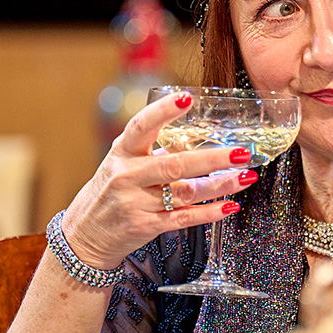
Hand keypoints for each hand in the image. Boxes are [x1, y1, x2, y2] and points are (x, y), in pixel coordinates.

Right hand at [59, 91, 256, 268]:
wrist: (85, 234)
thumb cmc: (112, 190)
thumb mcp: (125, 163)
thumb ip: (156, 150)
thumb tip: (197, 137)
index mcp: (122, 152)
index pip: (141, 126)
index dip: (163, 111)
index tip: (187, 98)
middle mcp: (127, 176)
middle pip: (175, 164)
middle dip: (212, 158)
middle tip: (241, 152)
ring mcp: (136, 203)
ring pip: (186, 192)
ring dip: (220, 185)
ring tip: (247, 176)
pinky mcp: (145, 226)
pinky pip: (183, 218)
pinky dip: (209, 213)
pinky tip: (230, 206)